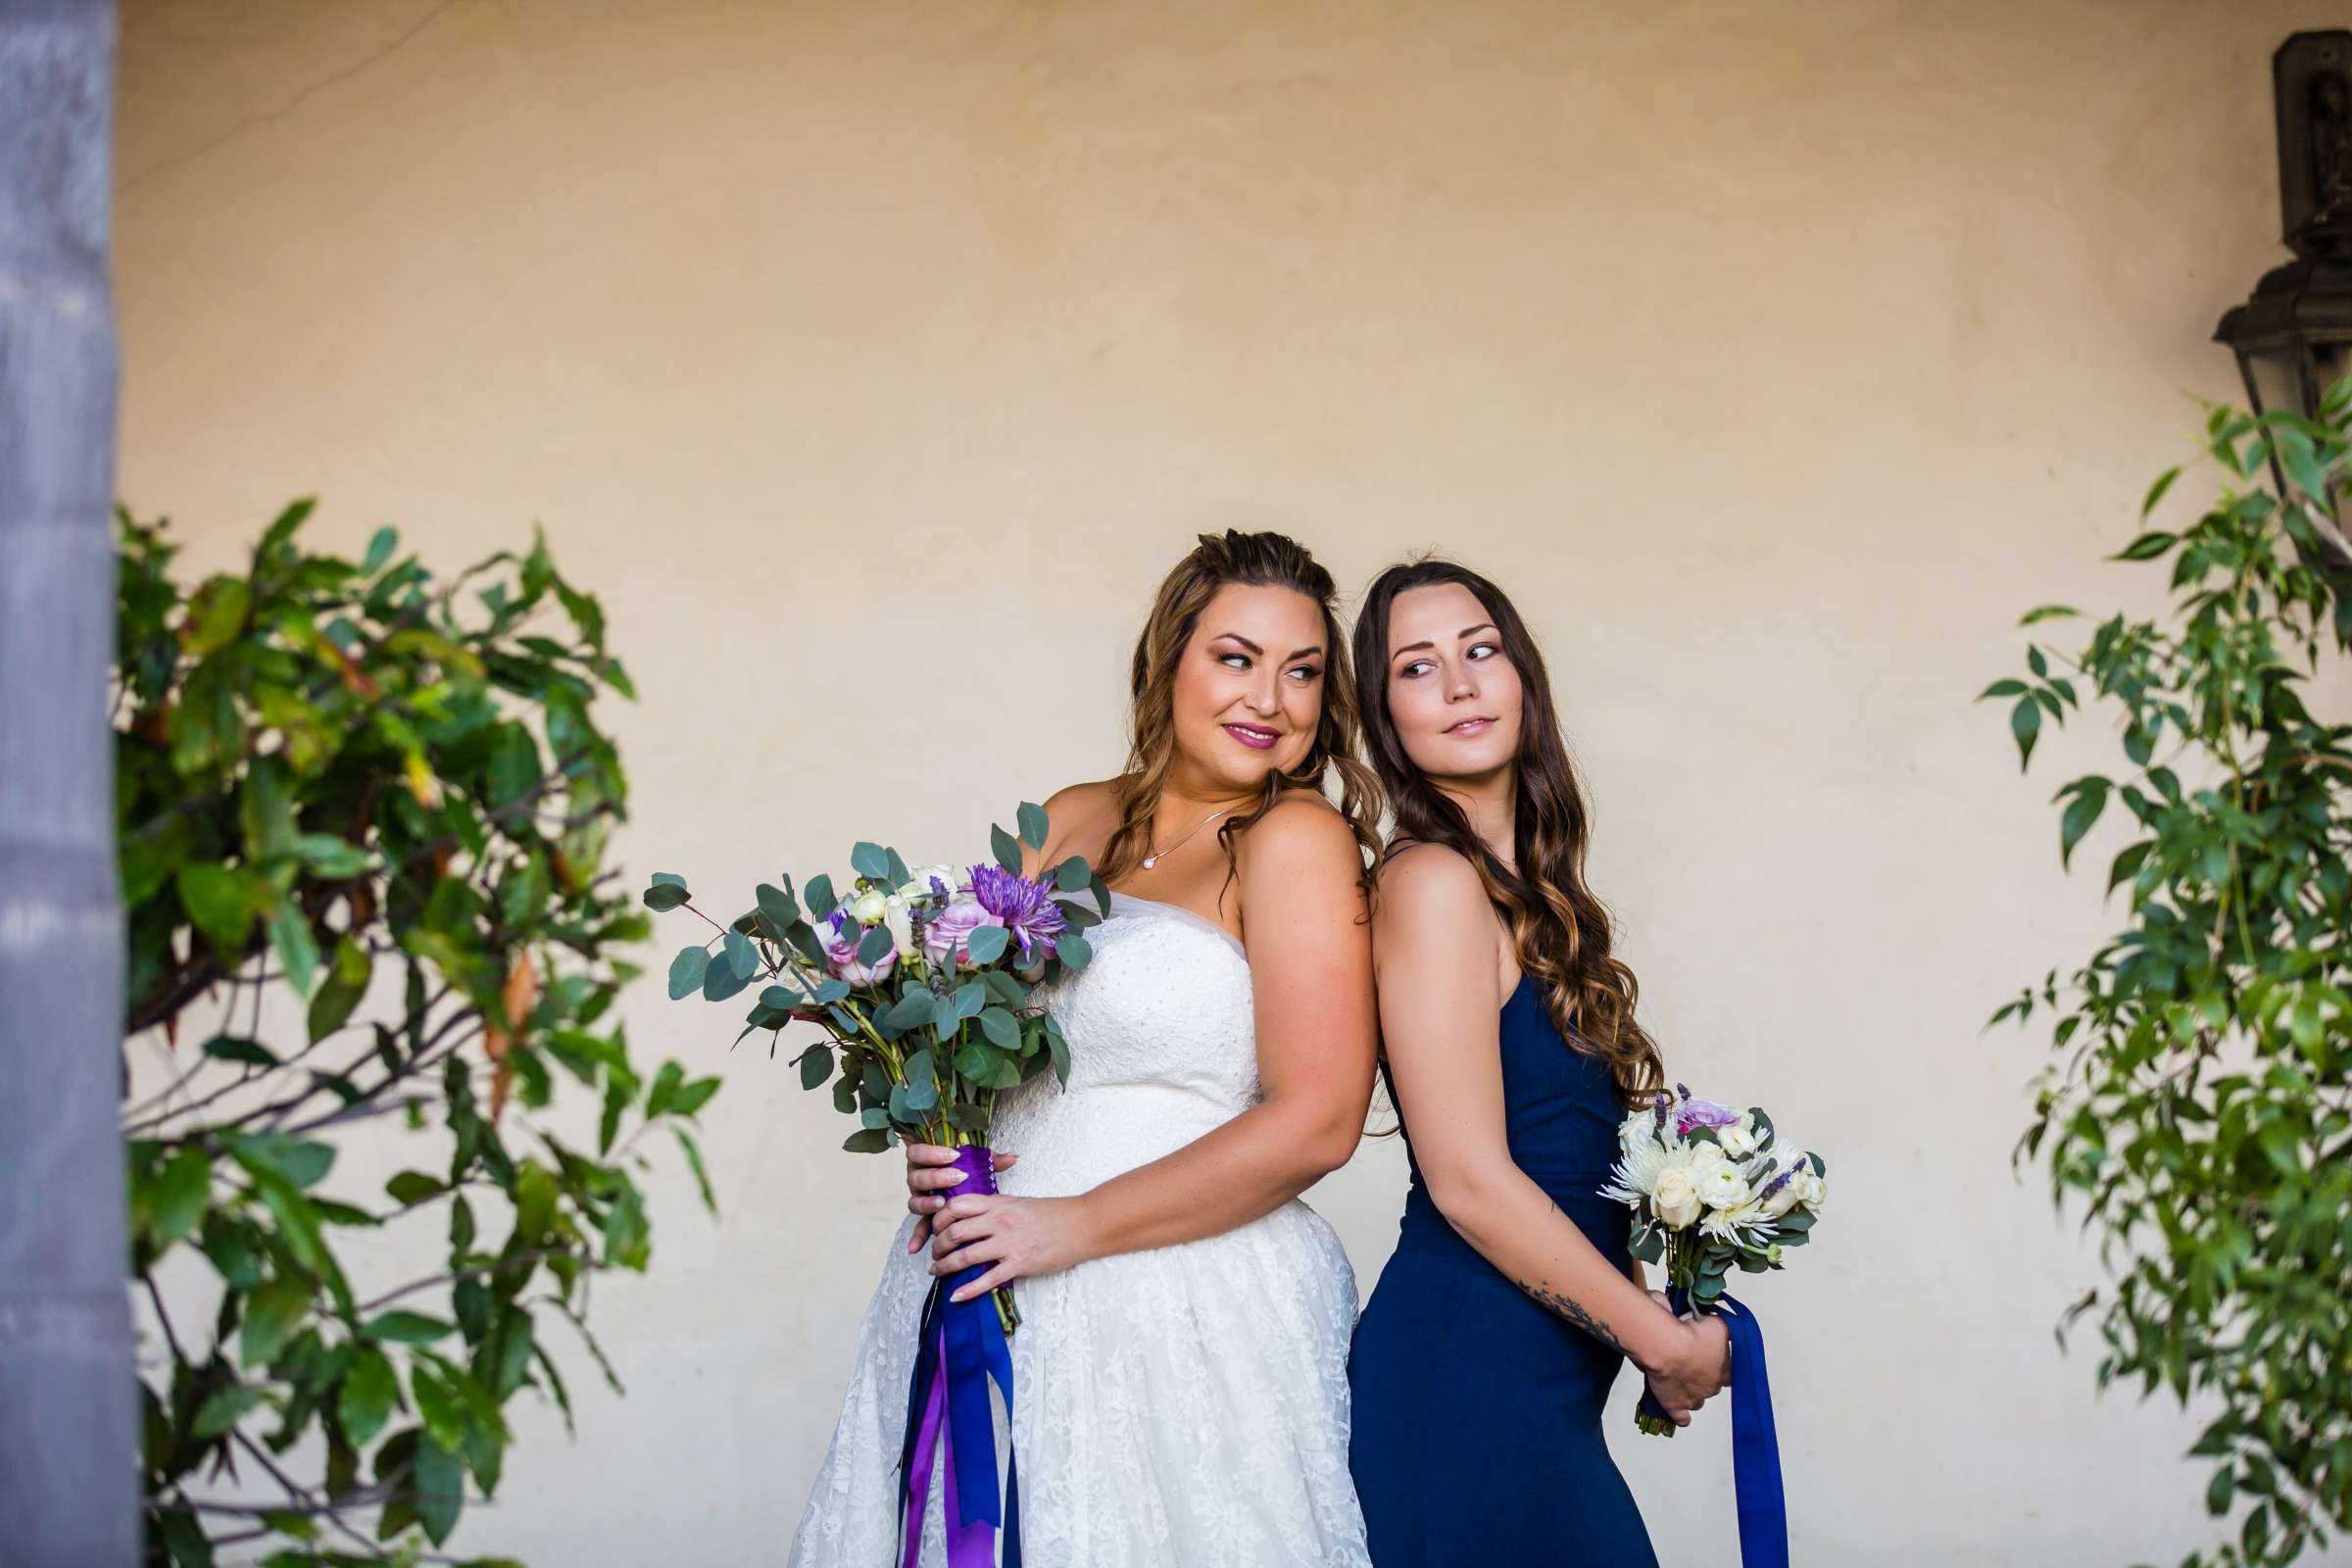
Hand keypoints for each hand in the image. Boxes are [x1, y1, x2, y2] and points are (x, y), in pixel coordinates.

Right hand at [903, 1143, 1018, 1251]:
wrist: (962, 1185)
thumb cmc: (968, 1171)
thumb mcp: (978, 1161)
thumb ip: (991, 1158)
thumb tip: (1012, 1158)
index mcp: (927, 1161)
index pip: (918, 1153)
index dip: (932, 1154)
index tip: (954, 1156)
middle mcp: (920, 1180)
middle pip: (916, 1178)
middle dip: (935, 1177)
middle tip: (955, 1178)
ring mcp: (921, 1198)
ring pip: (915, 1201)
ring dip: (927, 1203)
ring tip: (940, 1205)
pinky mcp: (925, 1217)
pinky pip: (919, 1226)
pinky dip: (918, 1237)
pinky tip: (917, 1246)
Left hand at [926, 1192, 1092, 1300]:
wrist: (1081, 1225)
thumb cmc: (1051, 1214)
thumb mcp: (1017, 1202)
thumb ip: (993, 1207)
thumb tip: (970, 1216)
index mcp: (997, 1203)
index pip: (956, 1205)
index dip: (939, 1218)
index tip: (935, 1228)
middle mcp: (999, 1221)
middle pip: (955, 1232)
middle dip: (938, 1246)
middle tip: (935, 1254)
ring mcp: (1009, 1243)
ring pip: (966, 1256)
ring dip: (946, 1266)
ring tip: (938, 1271)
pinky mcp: (1019, 1264)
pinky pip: (987, 1280)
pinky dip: (968, 1290)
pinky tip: (956, 1296)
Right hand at [1637, 1291, 1729, 1426]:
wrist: (1667, 1346)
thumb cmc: (1692, 1333)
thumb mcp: (1718, 1323)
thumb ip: (1724, 1328)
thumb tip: (1724, 1327)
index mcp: (1725, 1370)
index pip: (1730, 1373)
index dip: (1721, 1364)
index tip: (1712, 1354)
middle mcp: (1712, 1387)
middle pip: (1713, 1385)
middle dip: (1705, 1375)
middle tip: (1691, 1360)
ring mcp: (1694, 1399)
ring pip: (1698, 1401)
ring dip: (1693, 1393)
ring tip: (1682, 1380)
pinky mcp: (1675, 1406)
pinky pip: (1681, 1417)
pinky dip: (1681, 1416)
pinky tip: (1681, 1414)